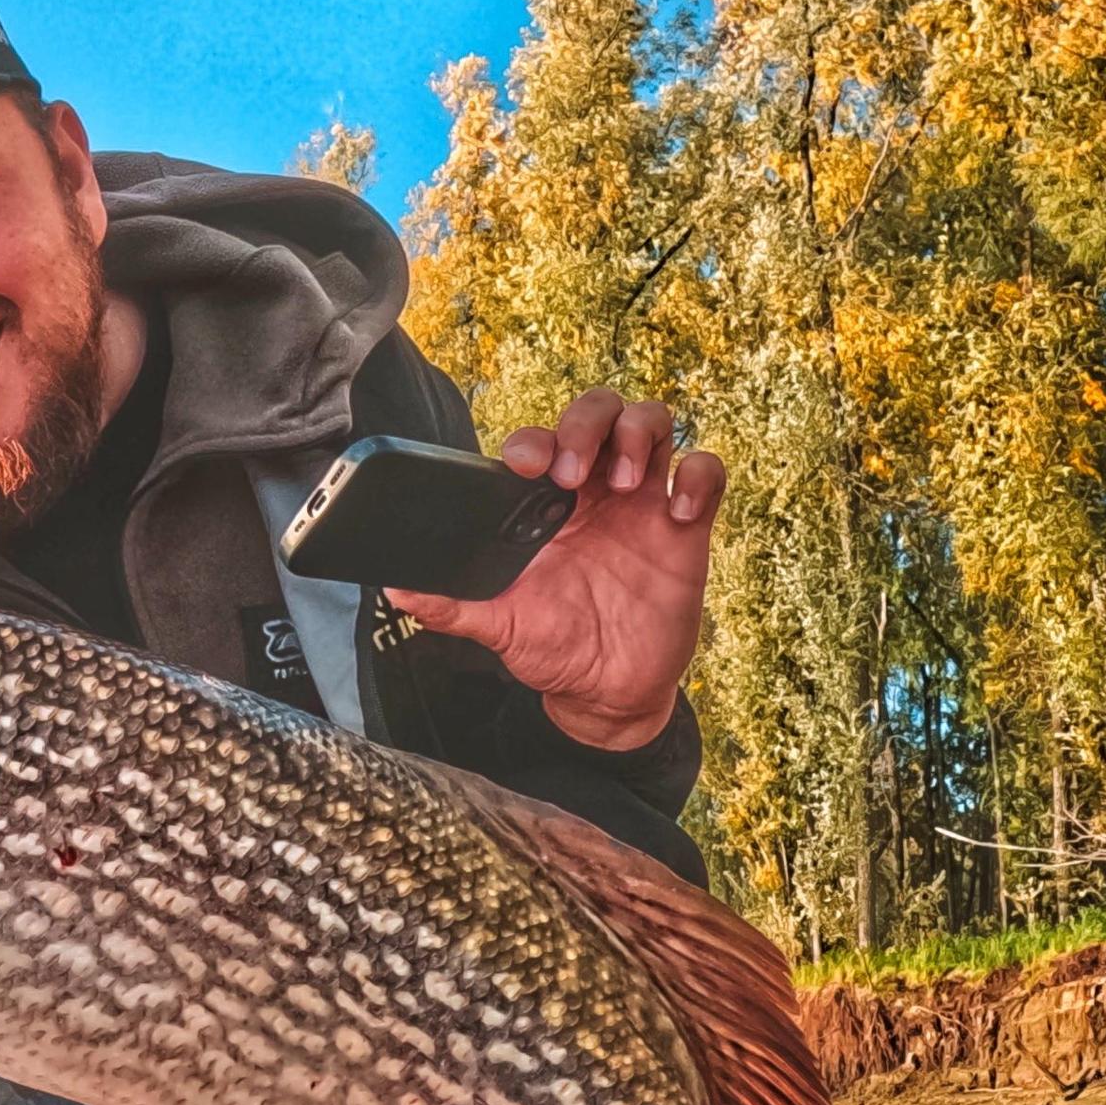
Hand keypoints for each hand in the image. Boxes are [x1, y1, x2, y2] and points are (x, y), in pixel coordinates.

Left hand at [386, 393, 722, 753]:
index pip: (543, 442)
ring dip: (639, 434)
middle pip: (600, 412)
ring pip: (652, 424)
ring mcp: (643, 504)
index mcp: (546, 504)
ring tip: (625, 483)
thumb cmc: (552, 646)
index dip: (536, 439)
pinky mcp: (686, 528)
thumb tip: (398, 590)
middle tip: (573, 472)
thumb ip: (452, 605)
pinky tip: (678, 512)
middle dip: (586, 424)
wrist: (606, 691)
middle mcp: (595, 492)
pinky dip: (699, 477)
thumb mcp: (500, 626)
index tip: (526, 465)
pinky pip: (707, 473)